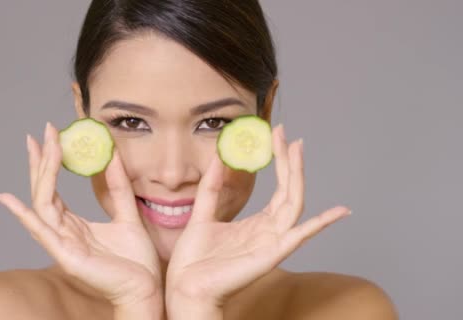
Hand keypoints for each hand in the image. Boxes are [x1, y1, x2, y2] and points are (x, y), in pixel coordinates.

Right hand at [0, 122, 161, 307]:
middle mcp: (63, 233)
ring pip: (42, 204)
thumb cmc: (136, 262)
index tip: (50, 135)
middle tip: (40, 131)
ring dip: (40, 173)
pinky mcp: (67, 257)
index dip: (50, 163)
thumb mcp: (127, 215)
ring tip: (40, 146)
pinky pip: (42, 232)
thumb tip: (112, 156)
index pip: (54, 190)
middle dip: (40, 161)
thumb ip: (118, 189)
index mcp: (74, 226)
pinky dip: (24, 215)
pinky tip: (9, 199)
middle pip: (42, 192)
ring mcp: (61, 245)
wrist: (147, 290)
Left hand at [166, 124, 350, 309]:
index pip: (278, 188)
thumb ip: (212, 187)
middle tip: (288, 134)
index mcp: (257, 224)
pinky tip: (339, 211)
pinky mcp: (271, 255)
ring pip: (294, 204)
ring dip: (298, 176)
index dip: (280, 161)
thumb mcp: (203, 213)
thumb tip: (219, 156)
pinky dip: (322, 224)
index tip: (278, 134)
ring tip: (297, 149)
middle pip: (289, 191)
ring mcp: (273, 243)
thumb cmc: (195, 260)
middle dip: (290, 161)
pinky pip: (300, 237)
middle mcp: (270, 231)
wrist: (185, 287)